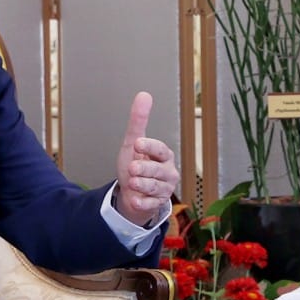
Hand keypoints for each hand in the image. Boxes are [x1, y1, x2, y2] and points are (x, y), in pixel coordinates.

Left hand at [113, 91, 179, 225]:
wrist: (131, 191)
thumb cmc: (136, 164)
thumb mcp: (133, 142)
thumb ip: (139, 121)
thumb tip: (144, 95)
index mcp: (164, 155)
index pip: (161, 150)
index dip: (150, 146)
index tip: (137, 143)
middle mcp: (167, 172)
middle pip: (158, 170)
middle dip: (145, 169)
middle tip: (133, 168)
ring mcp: (164, 189)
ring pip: (155, 187)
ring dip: (142, 185)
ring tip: (131, 182)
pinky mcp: (157, 203)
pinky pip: (151, 204)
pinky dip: (142, 203)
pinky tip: (134, 200)